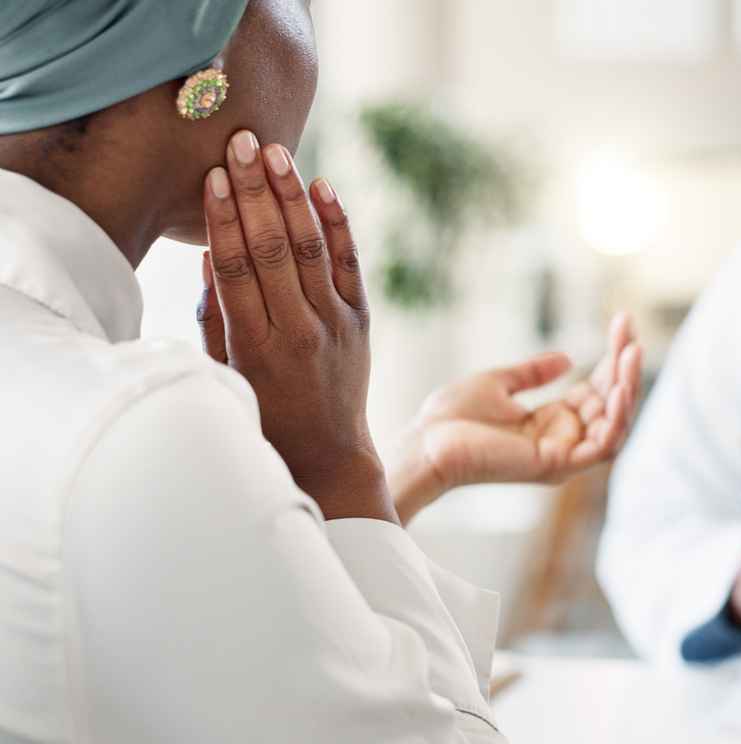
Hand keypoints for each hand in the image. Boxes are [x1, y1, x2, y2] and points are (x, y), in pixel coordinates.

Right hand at [198, 130, 391, 521]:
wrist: (327, 452)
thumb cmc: (262, 412)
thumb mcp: (224, 372)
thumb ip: (215, 315)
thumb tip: (209, 254)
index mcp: (254, 346)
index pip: (235, 268)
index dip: (223, 218)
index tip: (211, 177)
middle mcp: (299, 330)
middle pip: (273, 248)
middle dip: (255, 191)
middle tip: (241, 144)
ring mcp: (336, 323)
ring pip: (312, 247)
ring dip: (293, 195)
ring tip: (276, 153)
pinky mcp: (362, 320)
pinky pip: (350, 262)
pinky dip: (337, 223)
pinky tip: (322, 186)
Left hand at [390, 313, 642, 522]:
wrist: (425, 442)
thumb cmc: (451, 419)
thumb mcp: (498, 383)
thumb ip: (532, 373)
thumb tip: (567, 357)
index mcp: (552, 422)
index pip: (597, 389)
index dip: (612, 358)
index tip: (621, 323)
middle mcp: (564, 439)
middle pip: (611, 404)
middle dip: (625, 367)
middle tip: (631, 333)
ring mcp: (562, 454)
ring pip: (614, 425)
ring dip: (628, 389)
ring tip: (632, 353)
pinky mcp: (556, 465)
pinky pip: (601, 447)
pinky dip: (615, 420)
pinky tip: (618, 389)